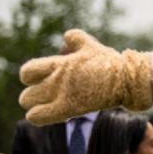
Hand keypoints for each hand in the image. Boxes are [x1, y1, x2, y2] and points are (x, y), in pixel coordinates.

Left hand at [19, 29, 152, 124]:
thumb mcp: (92, 46)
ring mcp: (61, 94)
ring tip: (48, 105)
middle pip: (26, 92)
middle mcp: (56, 79)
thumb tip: (66, 37)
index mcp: (61, 64)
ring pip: (28, 102)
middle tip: (46, 96)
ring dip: (35, 105)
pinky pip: (37, 116)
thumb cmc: (111, 63)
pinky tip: (47, 114)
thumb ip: (76, 39)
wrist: (126, 78)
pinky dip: (38, 116)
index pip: (27, 71)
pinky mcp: (68, 108)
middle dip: (33, 94)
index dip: (31, 77)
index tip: (42, 80)